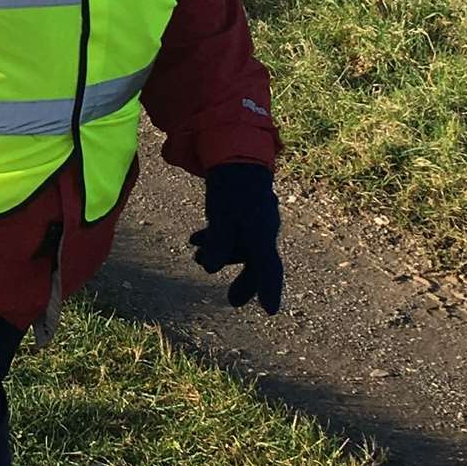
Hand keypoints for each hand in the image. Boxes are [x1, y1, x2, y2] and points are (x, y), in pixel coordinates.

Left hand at [190, 163, 282, 313]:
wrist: (235, 154)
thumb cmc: (230, 187)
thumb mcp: (220, 218)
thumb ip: (217, 244)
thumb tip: (209, 267)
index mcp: (261, 233)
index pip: (268, 268)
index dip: (268, 290)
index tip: (270, 311)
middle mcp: (264, 229)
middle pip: (256, 263)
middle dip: (244, 281)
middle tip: (233, 301)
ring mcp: (256, 220)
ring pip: (242, 247)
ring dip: (220, 254)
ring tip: (195, 257)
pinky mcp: (245, 211)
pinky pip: (235, 232)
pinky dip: (218, 239)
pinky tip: (197, 239)